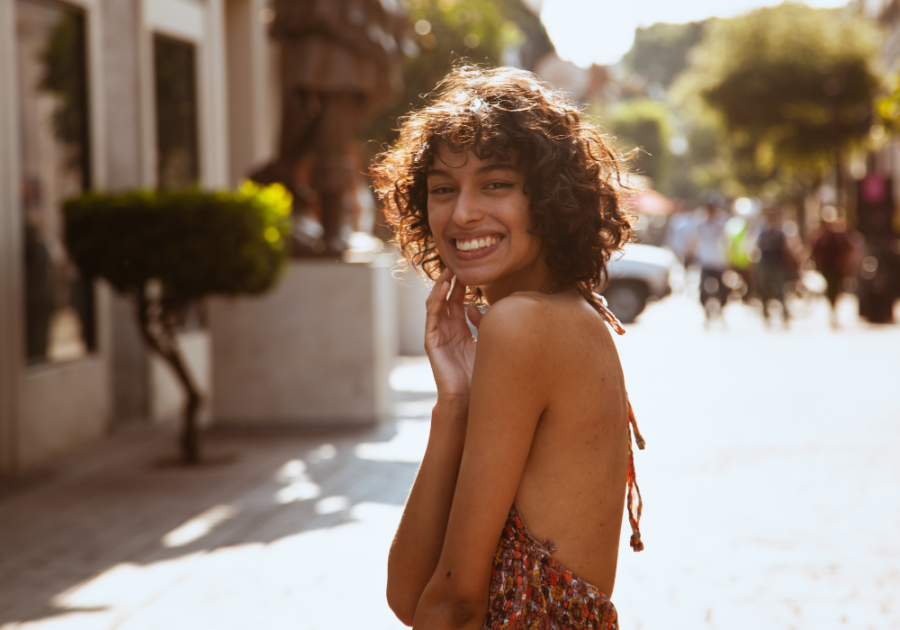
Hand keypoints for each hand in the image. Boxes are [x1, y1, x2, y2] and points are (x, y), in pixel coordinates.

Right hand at [424, 269, 483, 399]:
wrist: (468, 396)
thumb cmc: (479, 373)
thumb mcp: (484, 342)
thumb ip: (482, 324)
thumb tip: (477, 307)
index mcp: (459, 329)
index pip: (456, 301)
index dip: (461, 285)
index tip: (469, 270)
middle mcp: (447, 329)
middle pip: (445, 299)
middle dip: (450, 282)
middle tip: (457, 265)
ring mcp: (438, 334)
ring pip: (435, 304)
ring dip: (440, 287)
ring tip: (448, 272)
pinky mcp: (431, 340)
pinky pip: (432, 316)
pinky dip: (436, 300)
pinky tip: (443, 288)